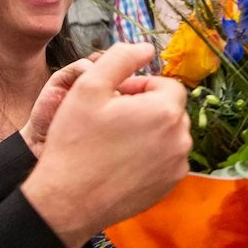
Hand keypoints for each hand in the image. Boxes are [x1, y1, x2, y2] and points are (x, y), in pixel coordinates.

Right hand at [22, 42, 189, 246]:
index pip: (167, 85)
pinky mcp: (169, 186)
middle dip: (146, 108)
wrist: (68, 200)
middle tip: (111, 119)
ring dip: (148, 131)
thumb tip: (146, 47)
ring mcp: (176, 166)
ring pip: (168, 135)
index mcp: (165, 111)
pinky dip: (149, 155)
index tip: (115, 98)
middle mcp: (180, 139)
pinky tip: (120, 161)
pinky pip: (166, 159)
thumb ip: (121, 58)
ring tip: (115, 140)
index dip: (140, 87)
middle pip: (169, 110)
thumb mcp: (88, 87)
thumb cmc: (75, 143)